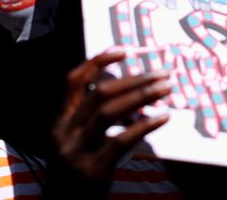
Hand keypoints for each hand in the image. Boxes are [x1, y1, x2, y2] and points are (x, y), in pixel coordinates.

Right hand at [44, 50, 171, 197]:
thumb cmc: (77, 174)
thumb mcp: (76, 143)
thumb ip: (91, 120)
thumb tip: (131, 93)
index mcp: (60, 123)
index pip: (73, 82)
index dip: (97, 62)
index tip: (124, 50)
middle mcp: (64, 134)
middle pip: (99, 94)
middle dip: (134, 80)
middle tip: (163, 74)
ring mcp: (76, 152)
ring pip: (109, 112)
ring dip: (141, 96)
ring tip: (166, 89)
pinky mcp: (92, 171)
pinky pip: (120, 141)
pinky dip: (144, 126)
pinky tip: (162, 118)